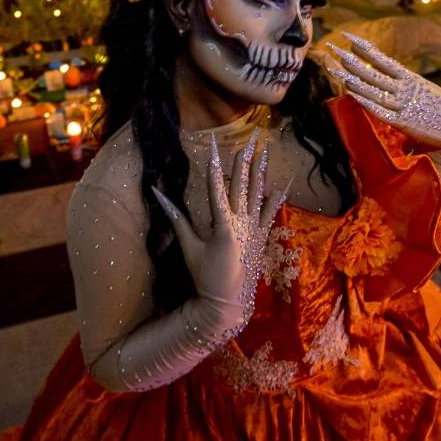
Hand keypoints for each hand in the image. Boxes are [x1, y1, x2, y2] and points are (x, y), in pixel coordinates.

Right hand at [149, 128, 289, 337]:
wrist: (229, 302)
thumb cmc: (205, 275)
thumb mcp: (189, 247)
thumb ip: (176, 219)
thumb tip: (158, 194)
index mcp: (222, 224)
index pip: (217, 186)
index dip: (216, 163)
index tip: (216, 144)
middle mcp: (242, 223)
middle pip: (243, 184)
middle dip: (246, 159)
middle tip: (251, 139)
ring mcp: (255, 229)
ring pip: (259, 193)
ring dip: (262, 171)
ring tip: (267, 151)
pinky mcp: (262, 236)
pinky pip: (271, 212)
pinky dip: (277, 197)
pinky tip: (283, 182)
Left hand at [324, 32, 440, 151]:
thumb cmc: (439, 109)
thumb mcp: (422, 89)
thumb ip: (403, 83)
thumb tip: (383, 73)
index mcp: (410, 78)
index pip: (383, 59)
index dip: (365, 48)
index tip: (349, 37)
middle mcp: (405, 88)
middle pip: (372, 71)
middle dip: (351, 60)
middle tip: (333, 47)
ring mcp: (403, 104)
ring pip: (373, 89)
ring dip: (353, 78)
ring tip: (336, 67)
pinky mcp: (403, 121)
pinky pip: (379, 109)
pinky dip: (365, 100)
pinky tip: (351, 93)